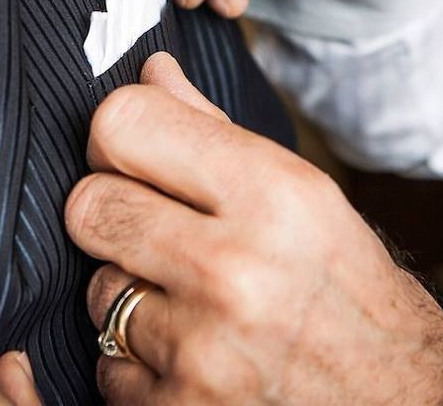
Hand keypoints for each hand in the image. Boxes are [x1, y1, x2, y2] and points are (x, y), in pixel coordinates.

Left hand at [65, 53, 442, 404]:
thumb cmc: (354, 295)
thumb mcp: (304, 196)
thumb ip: (214, 131)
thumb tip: (150, 74)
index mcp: (272, 193)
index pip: (123, 124)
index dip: (114, 138)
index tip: (130, 156)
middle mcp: (234, 267)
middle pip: (88, 206)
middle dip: (112, 216)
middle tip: (156, 233)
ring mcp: (203, 347)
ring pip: (97, 291)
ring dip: (133, 297)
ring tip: (197, 306)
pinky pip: (107, 368)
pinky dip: (141, 368)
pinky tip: (196, 358)